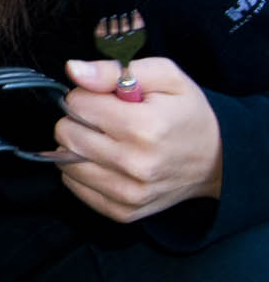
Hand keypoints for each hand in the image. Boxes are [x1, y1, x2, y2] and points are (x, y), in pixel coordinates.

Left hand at [56, 57, 222, 221]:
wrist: (218, 160)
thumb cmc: (187, 114)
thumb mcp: (165, 77)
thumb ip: (115, 70)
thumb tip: (74, 70)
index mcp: (144, 126)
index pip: (78, 103)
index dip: (88, 95)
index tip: (106, 99)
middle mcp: (135, 163)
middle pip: (66, 133)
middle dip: (79, 120)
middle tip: (104, 120)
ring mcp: (129, 192)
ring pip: (64, 161)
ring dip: (77, 147)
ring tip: (106, 140)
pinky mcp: (122, 211)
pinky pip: (74, 186)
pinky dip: (81, 170)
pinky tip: (105, 162)